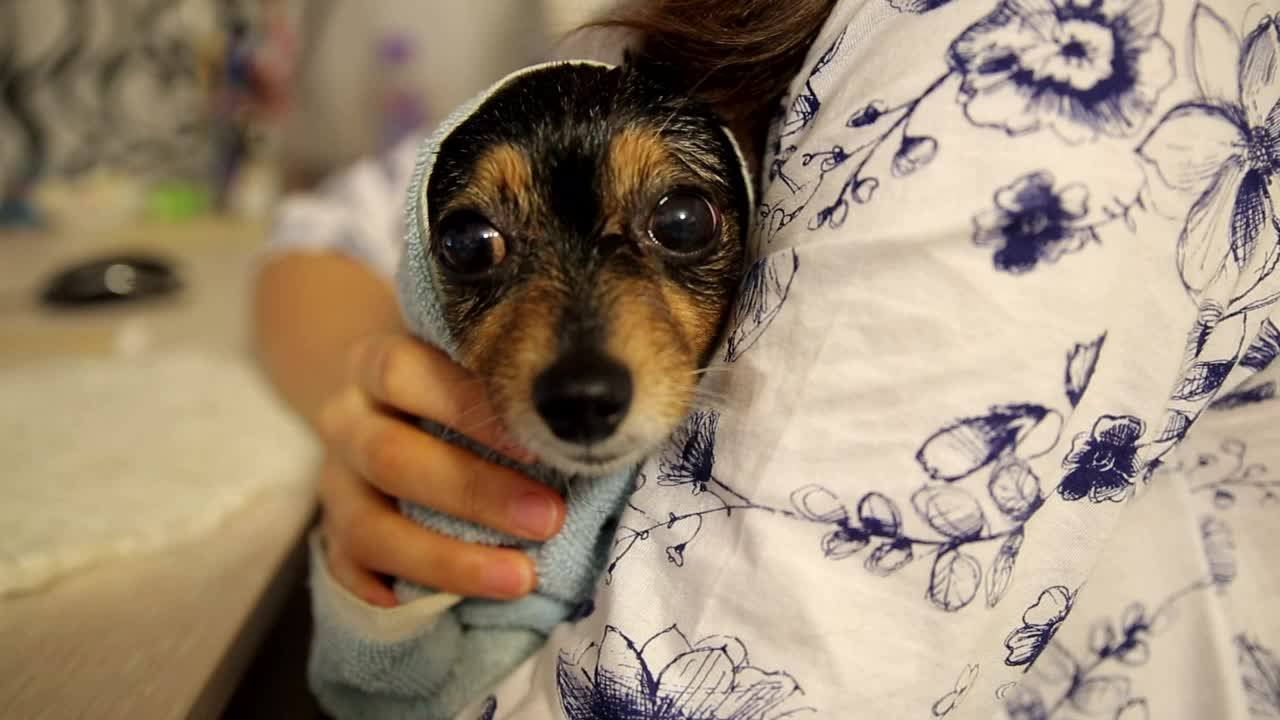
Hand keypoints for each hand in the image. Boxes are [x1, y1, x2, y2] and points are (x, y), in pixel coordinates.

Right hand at [316, 333, 564, 606]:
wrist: (384, 409)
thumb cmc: (454, 389)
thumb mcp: (468, 368)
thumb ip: (506, 387)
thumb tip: (587, 420)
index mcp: (377, 364)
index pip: (403, 372)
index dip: (465, 405)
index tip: (537, 442)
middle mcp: (346, 420)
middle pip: (390, 455)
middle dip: (474, 491)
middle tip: (549, 518)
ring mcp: (334, 482)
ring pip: (368, 526)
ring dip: (447, 557)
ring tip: (520, 577)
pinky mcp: (329, 536)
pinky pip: (346, 573)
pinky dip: (388, 593)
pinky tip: (444, 609)